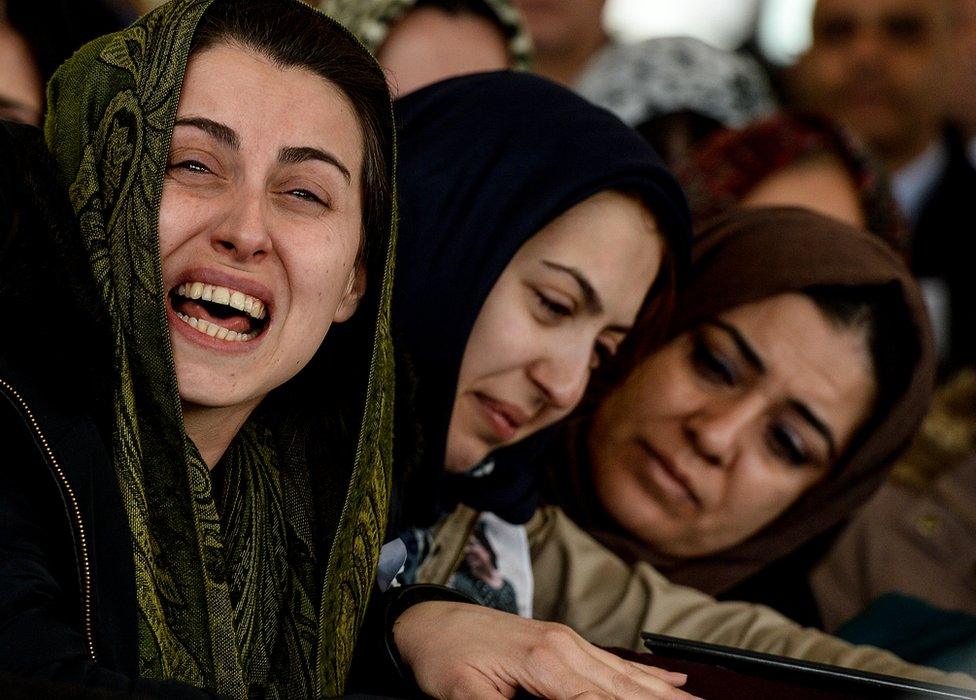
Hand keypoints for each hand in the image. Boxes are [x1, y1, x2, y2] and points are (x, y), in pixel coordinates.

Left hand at [393, 601, 701, 699]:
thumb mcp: (464, 699)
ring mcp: (569, 642)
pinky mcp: (564, 642)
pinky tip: (675, 682)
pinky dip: (649, 676)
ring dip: (667, 695)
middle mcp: (566, 648)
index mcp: (545, 664)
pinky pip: (615, 662)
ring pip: (628, 677)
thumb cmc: (443, 659)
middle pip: (628, 689)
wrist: (428, 620)